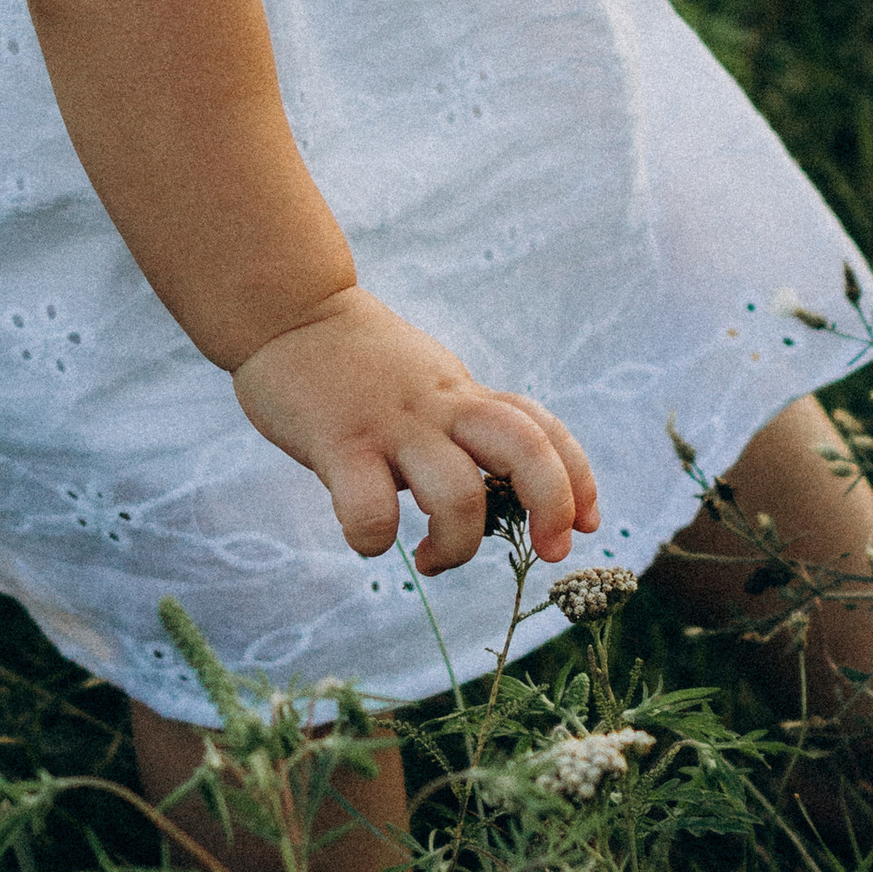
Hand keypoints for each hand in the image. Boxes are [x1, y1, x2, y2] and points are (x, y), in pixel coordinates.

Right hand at [232, 286, 599, 575]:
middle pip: (526, 450)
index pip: (543, 428)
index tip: (586, 523)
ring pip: (457, 494)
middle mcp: (440, 406)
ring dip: (458, 546)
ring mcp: (392, 424)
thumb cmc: (356, 361)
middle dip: (552, 507)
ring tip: (433, 560)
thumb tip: (494, 489)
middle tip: (548, 551)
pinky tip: (369, 541)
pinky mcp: (339, 442)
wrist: (286, 312)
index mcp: (463, 394)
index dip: (578, 478)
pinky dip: (374, 540)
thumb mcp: (428, 383)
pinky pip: (369, 509)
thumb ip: (460, 424)